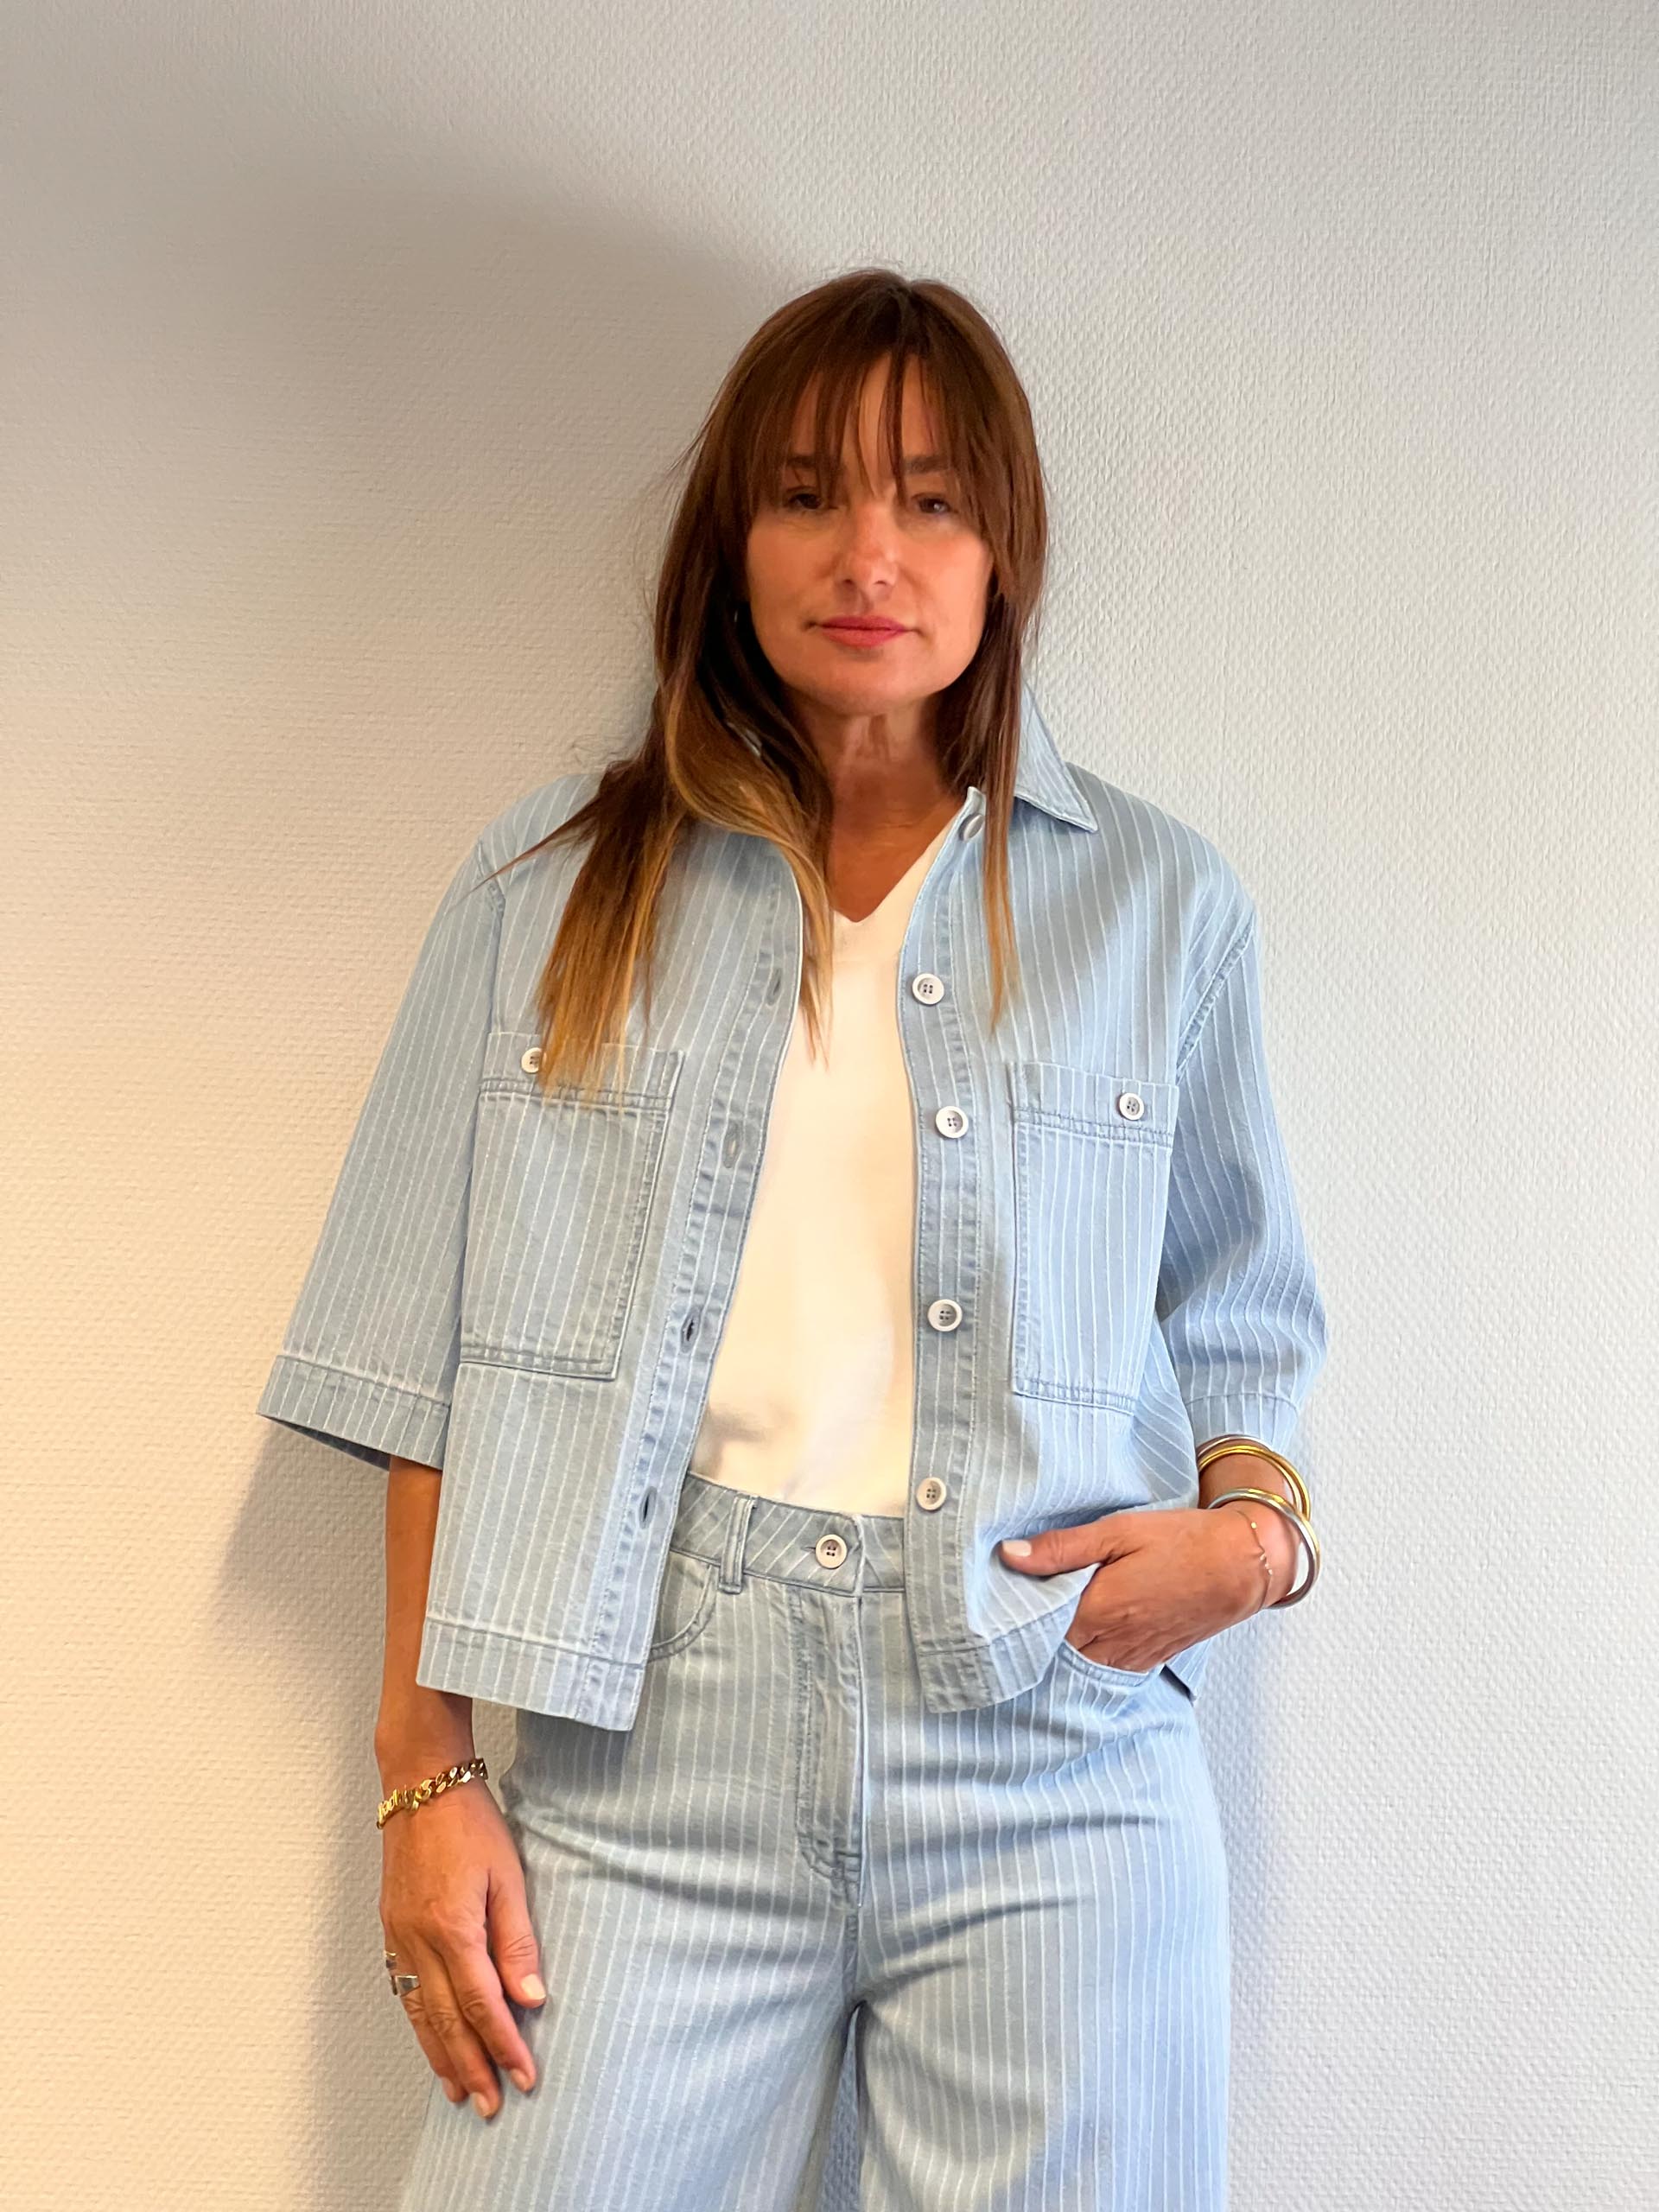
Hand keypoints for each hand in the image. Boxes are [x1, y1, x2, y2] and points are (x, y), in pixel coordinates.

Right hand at [379, 1773, 546, 2118]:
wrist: (420, 1785)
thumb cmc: (469, 1823)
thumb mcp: (508, 1875)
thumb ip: (517, 1941)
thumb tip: (531, 1999)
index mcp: (452, 1929)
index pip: (483, 2005)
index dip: (504, 2047)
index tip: (524, 2078)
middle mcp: (419, 1942)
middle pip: (447, 2022)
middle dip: (470, 2068)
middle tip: (488, 2105)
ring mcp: (399, 1937)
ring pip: (420, 2013)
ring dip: (440, 2056)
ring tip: (456, 2089)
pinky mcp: (391, 1929)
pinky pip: (404, 1991)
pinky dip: (419, 2024)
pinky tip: (430, 2038)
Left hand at [999, 1507, 1265, 1671]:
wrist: (1242, 1566)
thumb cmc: (1182, 1541)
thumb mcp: (1119, 1530)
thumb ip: (1062, 1548)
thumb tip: (1009, 1555)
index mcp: (1098, 1610)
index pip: (1036, 1628)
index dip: (1013, 1617)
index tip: (993, 1602)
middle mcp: (1111, 1642)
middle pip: (1052, 1652)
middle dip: (1030, 1636)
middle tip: (1006, 1615)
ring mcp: (1132, 1655)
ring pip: (1077, 1665)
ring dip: (1057, 1650)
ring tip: (1037, 1626)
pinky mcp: (1149, 1659)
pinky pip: (1104, 1668)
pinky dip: (1085, 1658)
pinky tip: (1076, 1638)